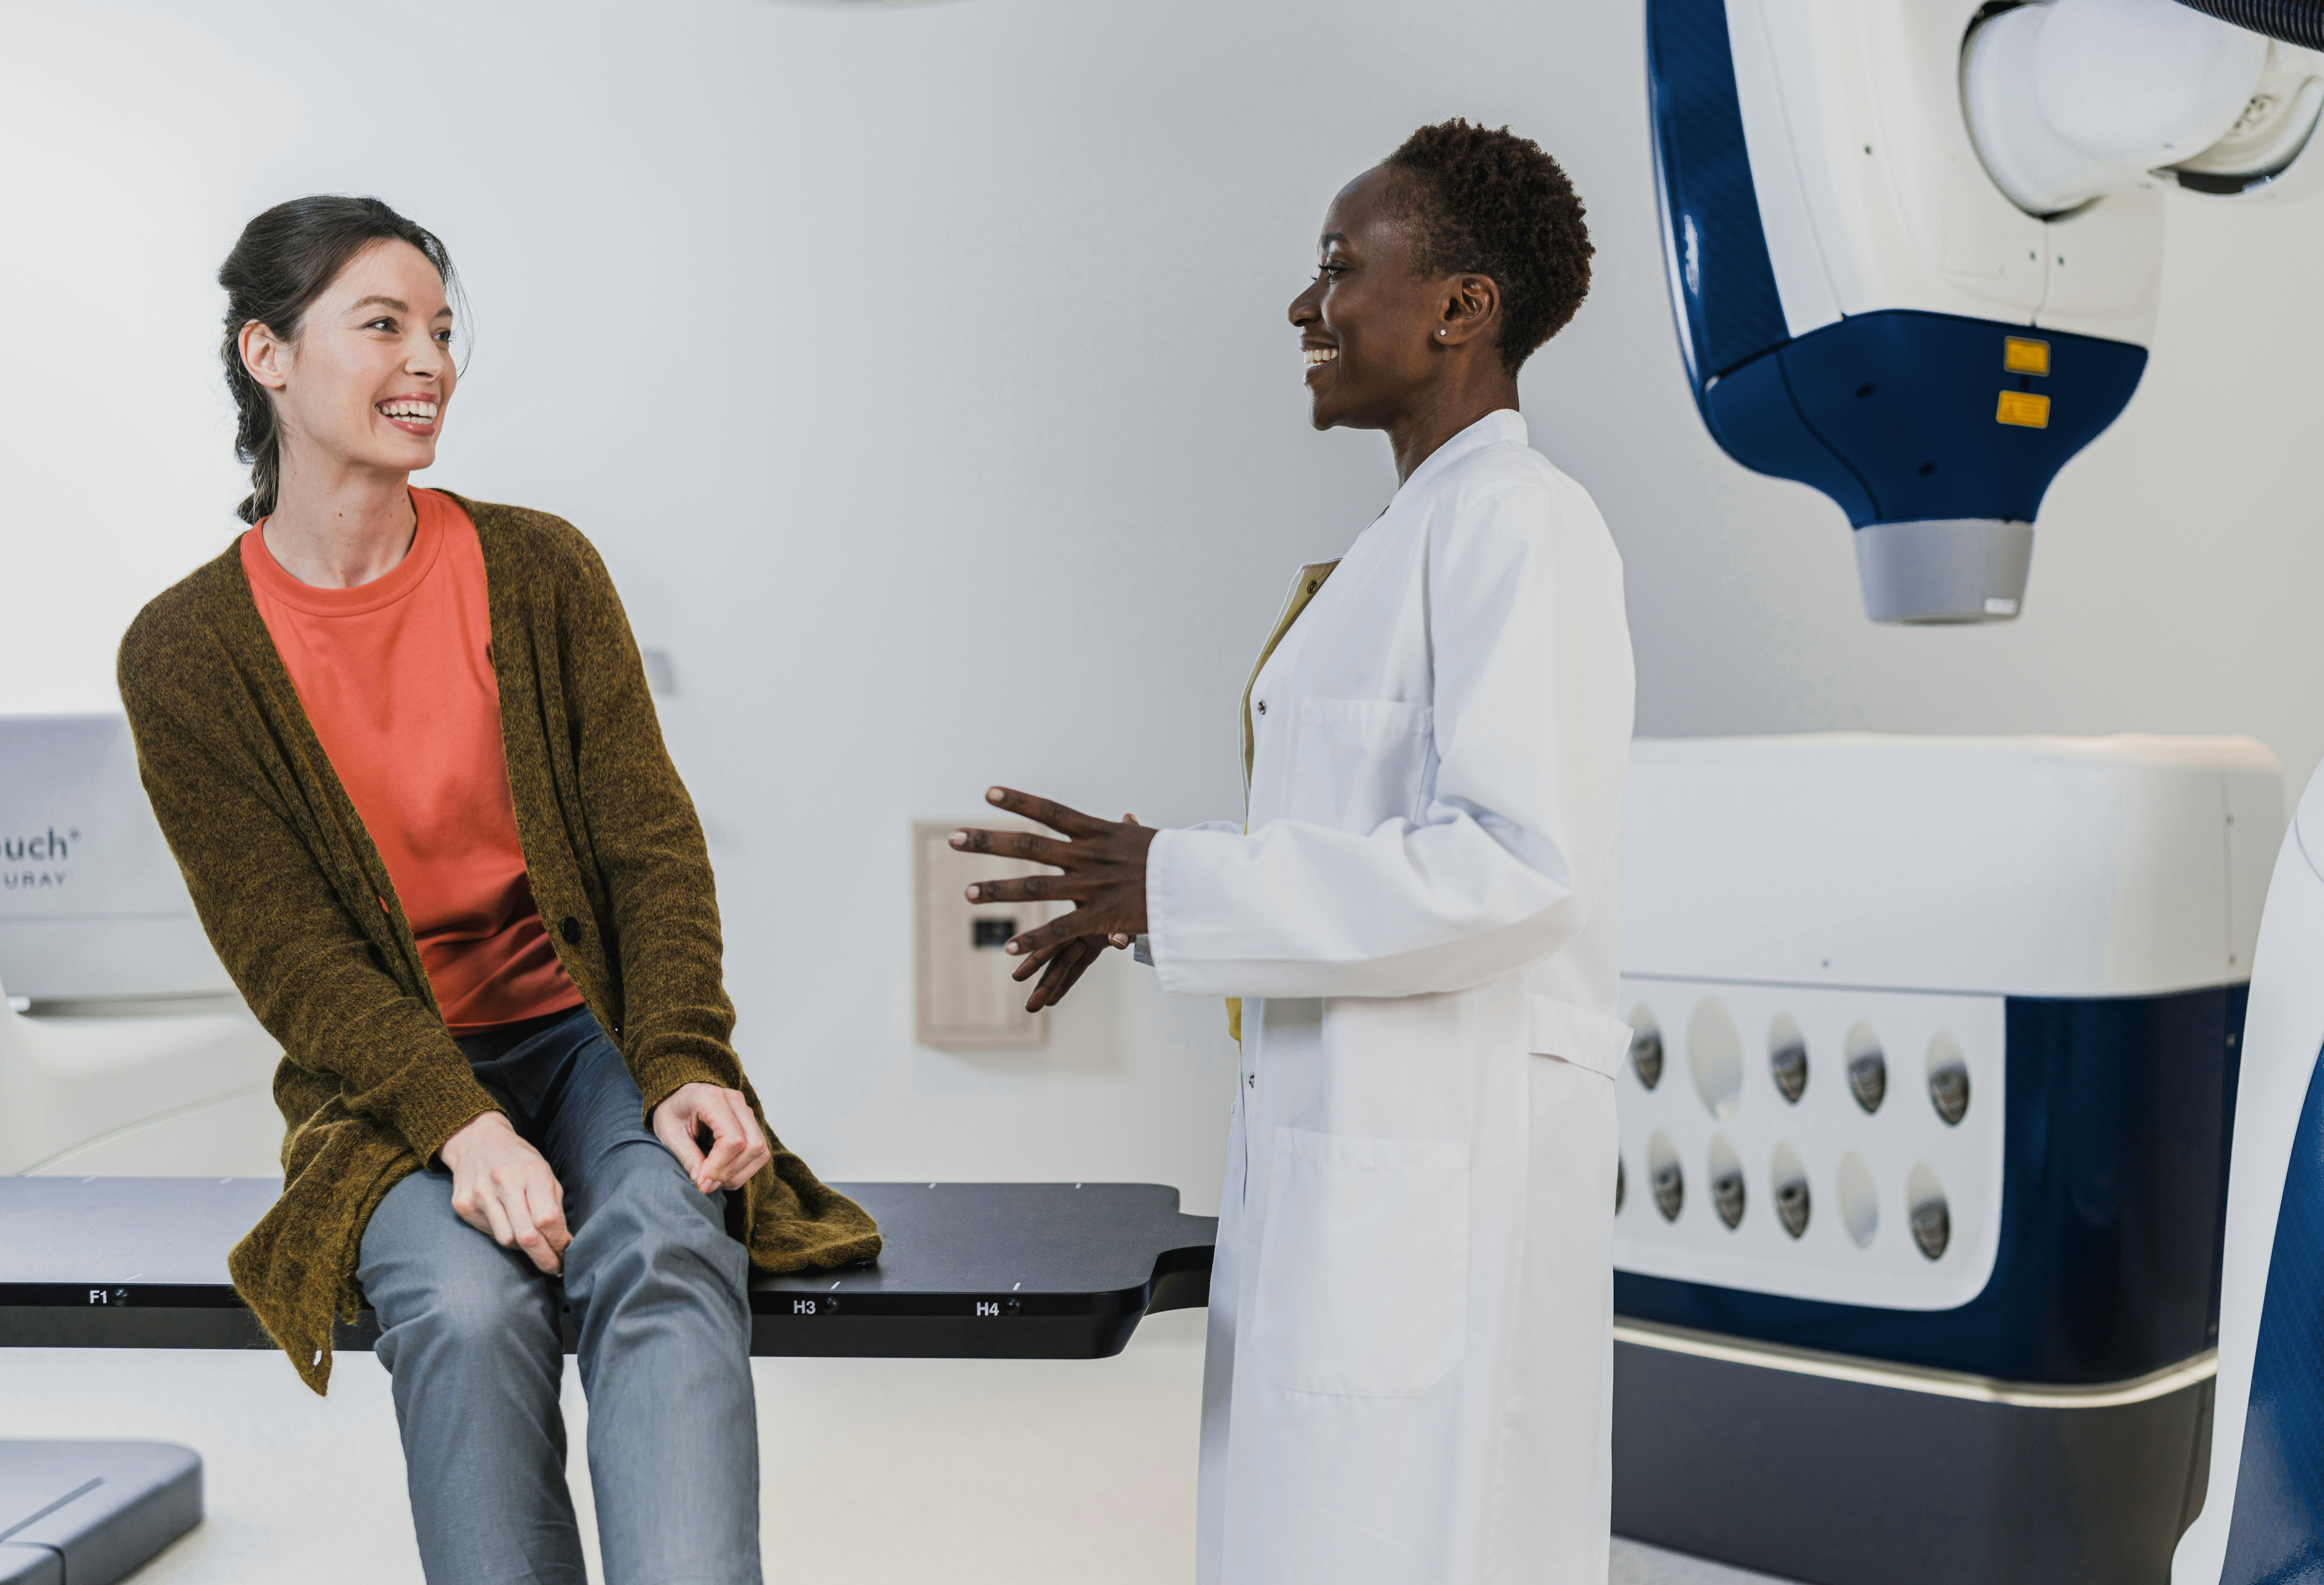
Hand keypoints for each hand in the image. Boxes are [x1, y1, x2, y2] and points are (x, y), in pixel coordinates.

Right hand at [440, 1111, 569, 1274]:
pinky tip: (509, 1226)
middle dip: (544, 1258)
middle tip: (555, 1268)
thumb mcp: (544, 1171)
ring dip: (523, 1250)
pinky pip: (489, 1233)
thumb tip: (564, 1241)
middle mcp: (504, 1182)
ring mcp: (480, 1194)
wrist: (476, 1140)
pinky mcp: (463, 1205)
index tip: (567, 1255)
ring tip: (533, 1246)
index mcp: (531, 1172)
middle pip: (527, 1235)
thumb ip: (553, 1204)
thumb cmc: (518, 1159)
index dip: (559, 1243)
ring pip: (506, 1239)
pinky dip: (503, 1235)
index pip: (548, 1219)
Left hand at [652, 1082, 772, 1194]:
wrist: (677, 1098)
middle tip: (706, 1185)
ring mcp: (746, 1111)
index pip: (732, 1138)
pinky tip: (723, 1173)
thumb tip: (702, 1183)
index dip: (719, 1166)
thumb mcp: (670, 1134)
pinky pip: (759, 1152)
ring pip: (760, 1150)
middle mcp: (735, 1101)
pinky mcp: (751, 1123)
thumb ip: (687, 1157)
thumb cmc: (672, 1112)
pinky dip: (743, 1170)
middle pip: (753, 1145)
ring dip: (738, 1173)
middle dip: (730, 1172)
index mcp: (712, 1098)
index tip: (701, 1184)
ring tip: (713, 1180)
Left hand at [953, 789, 1154, 1011]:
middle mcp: (1090, 855)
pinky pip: (1061, 929)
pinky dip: (1035, 939)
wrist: (1202, 885)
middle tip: (953, 839)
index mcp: (1099, 831)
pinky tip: (1009, 947)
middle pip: (1031, 844)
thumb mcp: (1146, 840)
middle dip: (989, 841)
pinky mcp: (1103, 916)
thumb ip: (1126, 831)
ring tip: (967, 893)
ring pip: (1037, 887)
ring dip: (1000, 890)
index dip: (1018, 801)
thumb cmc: (1173, 861)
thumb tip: (1126, 816)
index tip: (987, 793)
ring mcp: (1093, 885)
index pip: (1051, 811)